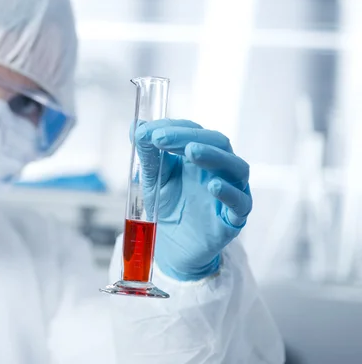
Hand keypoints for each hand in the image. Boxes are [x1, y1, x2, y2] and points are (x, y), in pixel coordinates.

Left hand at [134, 119, 251, 280]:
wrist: (172, 248)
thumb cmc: (168, 208)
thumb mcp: (153, 180)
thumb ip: (148, 155)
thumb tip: (136, 127)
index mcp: (199, 156)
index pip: (194, 132)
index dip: (174, 129)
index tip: (150, 133)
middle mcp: (219, 169)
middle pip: (217, 142)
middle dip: (190, 137)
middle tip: (162, 138)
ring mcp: (230, 192)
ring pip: (236, 167)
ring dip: (213, 156)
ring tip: (191, 151)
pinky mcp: (234, 218)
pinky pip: (240, 202)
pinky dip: (229, 192)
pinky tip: (213, 186)